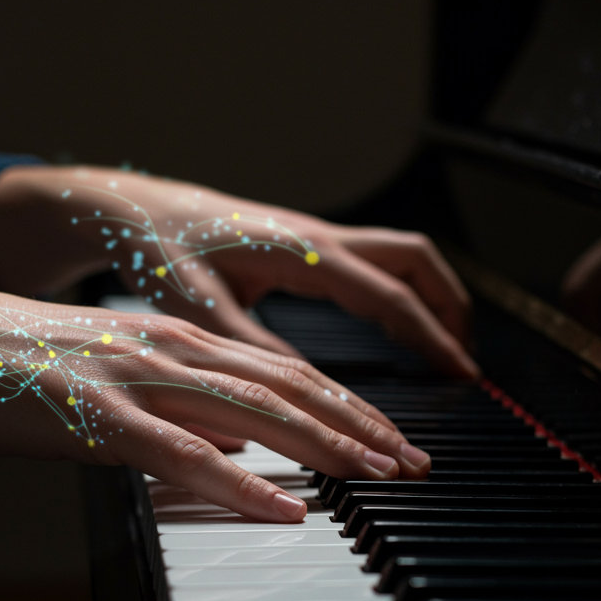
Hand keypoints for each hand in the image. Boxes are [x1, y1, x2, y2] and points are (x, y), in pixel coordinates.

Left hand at [0, 166, 477, 378]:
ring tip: (445, 347)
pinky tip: (395, 326)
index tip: (459, 373)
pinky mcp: (304, 245)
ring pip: (400, 256)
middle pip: (415, 261)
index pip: (389, 296)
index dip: (430, 337)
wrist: (134, 209)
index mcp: (303, 251)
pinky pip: (373, 263)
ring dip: (431, 296)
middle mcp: (319, 238)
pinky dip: (399, 293)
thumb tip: (303, 391)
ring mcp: (315, 238)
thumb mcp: (202, 309)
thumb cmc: (161, 252)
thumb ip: (253, 349)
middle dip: (451, 308)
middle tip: (465, 361)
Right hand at [0, 287, 429, 522]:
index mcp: (170, 339)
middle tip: (417, 463)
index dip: (345, 405)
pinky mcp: (94, 416)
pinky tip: (286, 506)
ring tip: (382, 478)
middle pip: (287, 385)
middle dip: (361, 426)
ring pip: (254, 411)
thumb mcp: (102, 379)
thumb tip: (225, 448)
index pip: (280, 370)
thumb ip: (169, 408)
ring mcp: (133, 379)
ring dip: (327, 446)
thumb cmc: (4, 367)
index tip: (391, 439)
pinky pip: (181, 453)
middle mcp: (166, 348)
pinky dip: (242, 483)